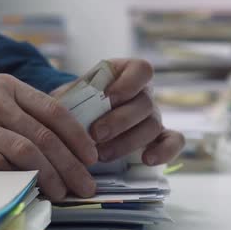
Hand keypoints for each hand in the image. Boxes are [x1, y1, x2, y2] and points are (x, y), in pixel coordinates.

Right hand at [0, 74, 97, 199]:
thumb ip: (21, 107)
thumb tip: (58, 133)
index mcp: (9, 87)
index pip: (55, 112)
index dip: (78, 136)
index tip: (92, 156)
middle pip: (45, 136)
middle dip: (72, 164)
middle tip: (86, 183)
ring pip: (26, 152)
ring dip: (50, 175)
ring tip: (64, 192)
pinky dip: (17, 178)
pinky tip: (30, 189)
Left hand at [64, 59, 183, 165]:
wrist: (79, 122)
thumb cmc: (75, 105)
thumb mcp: (69, 95)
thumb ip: (67, 98)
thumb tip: (56, 109)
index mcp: (126, 74)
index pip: (142, 70)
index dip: (128, 83)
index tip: (107, 97)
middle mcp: (144, 93)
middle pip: (144, 102)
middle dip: (119, 120)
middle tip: (95, 134)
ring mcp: (153, 116)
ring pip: (153, 125)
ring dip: (128, 141)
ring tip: (102, 154)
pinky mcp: (160, 138)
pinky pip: (174, 141)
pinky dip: (165, 151)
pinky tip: (147, 160)